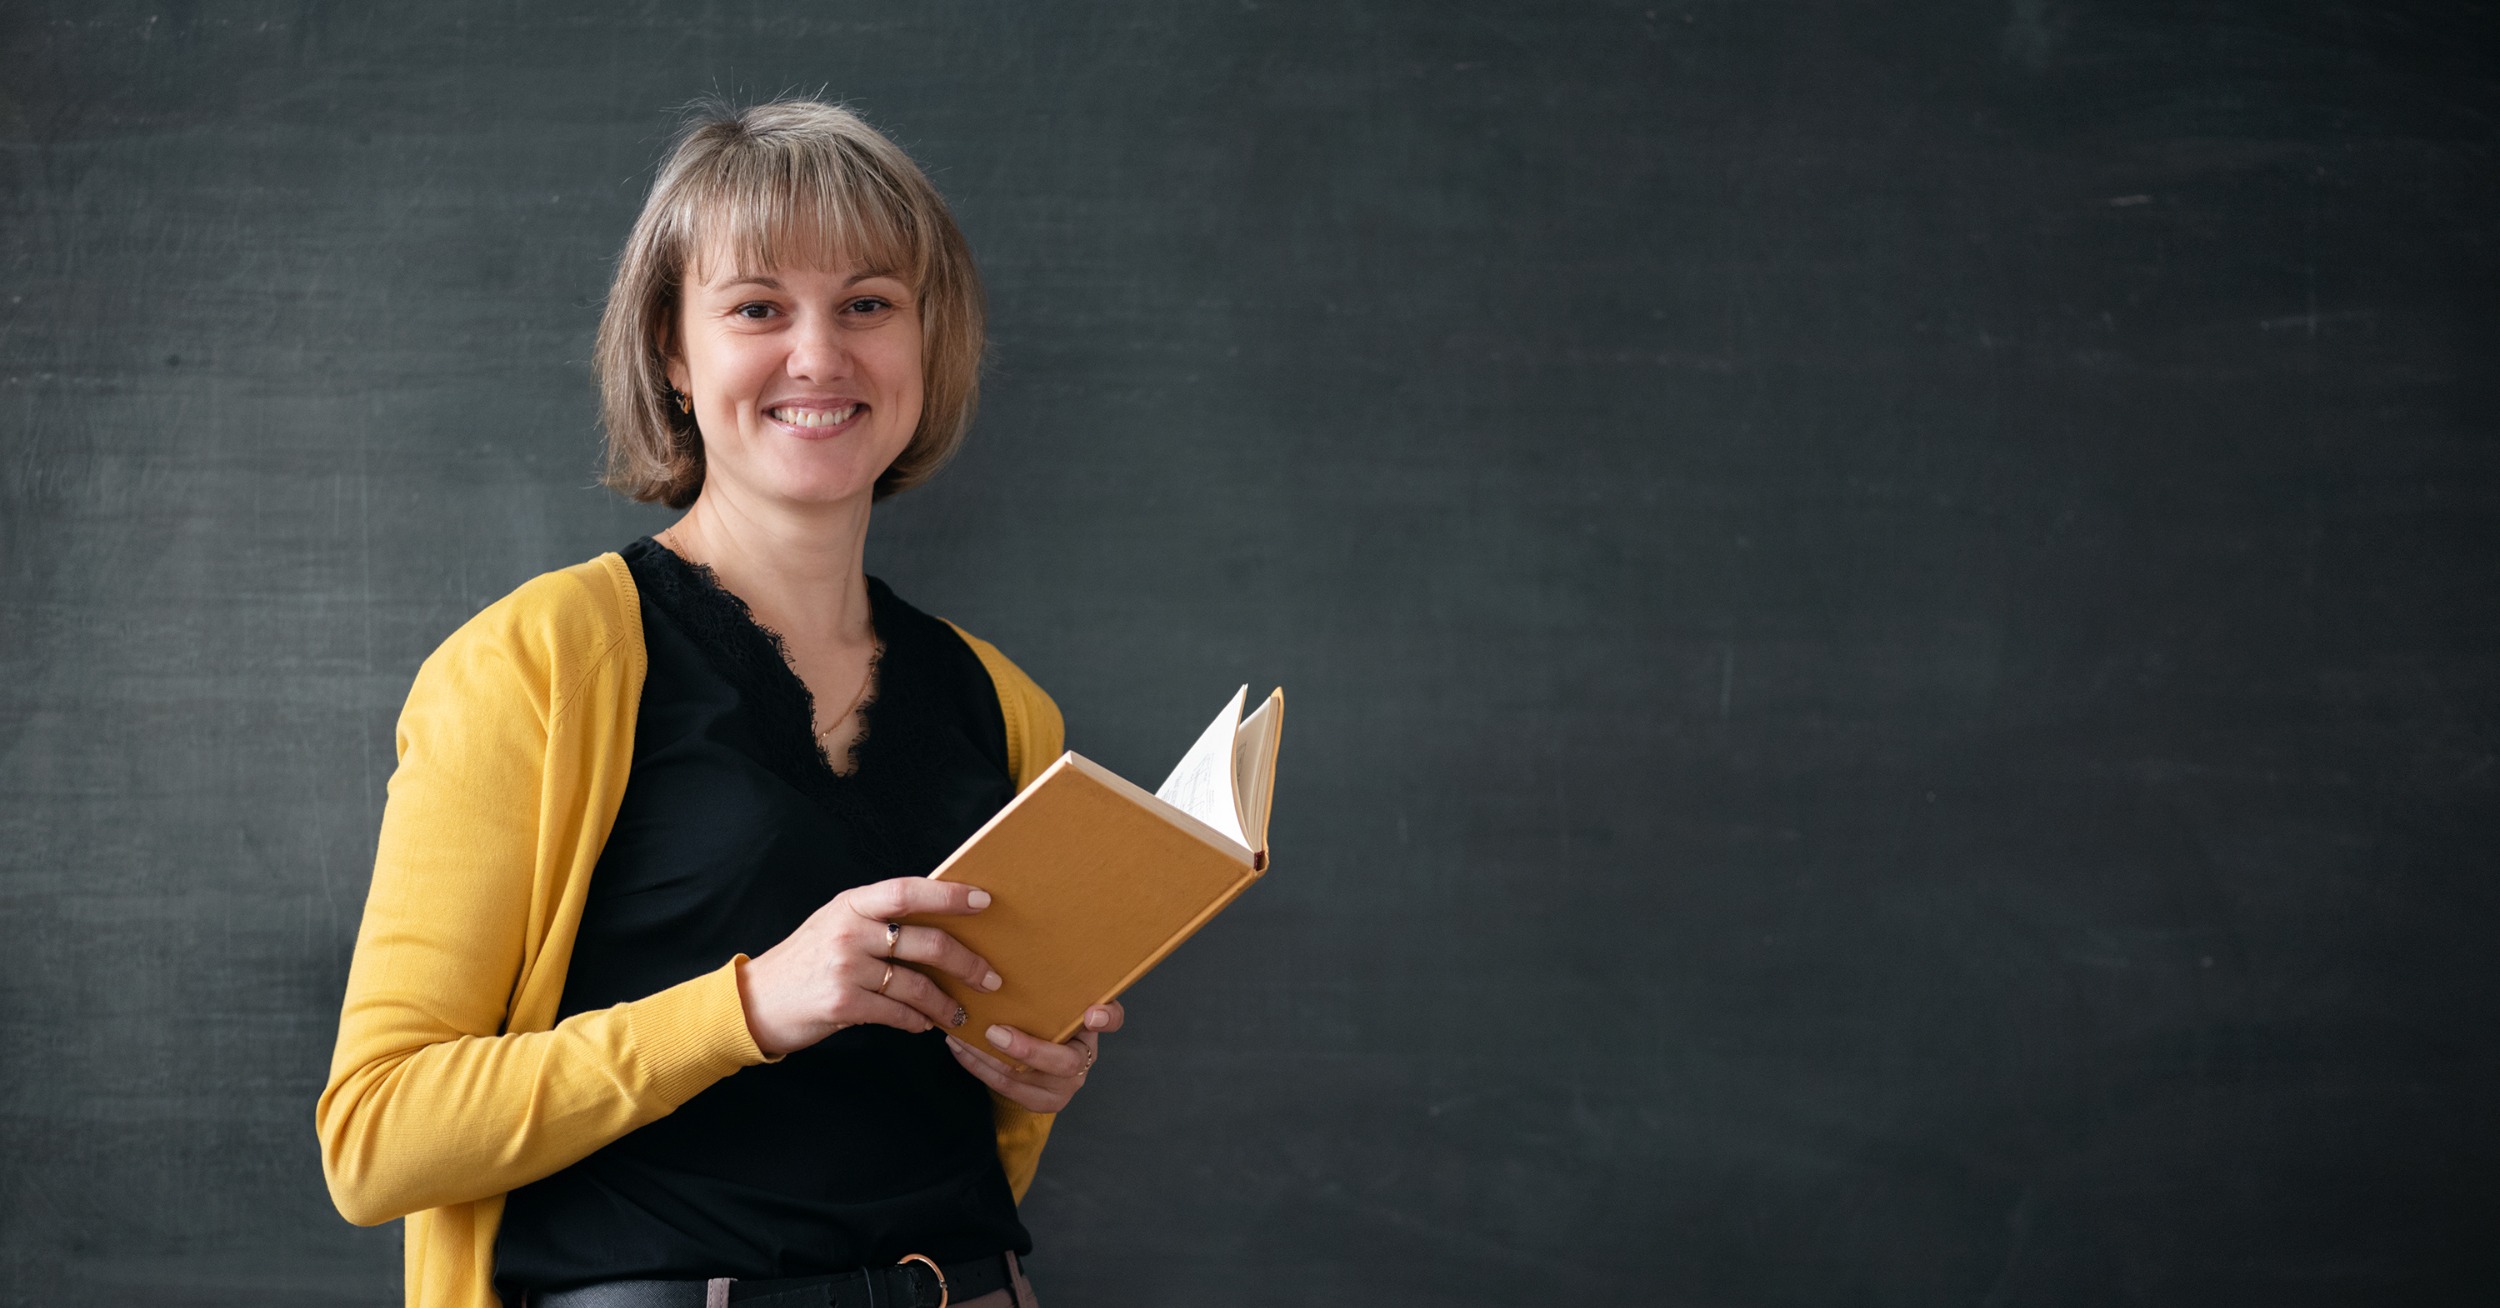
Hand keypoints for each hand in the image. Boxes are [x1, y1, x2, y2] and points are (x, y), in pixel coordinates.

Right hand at [736, 878, 1002, 1057]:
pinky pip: (897, 1013)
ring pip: (916, 984)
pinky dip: (918, 1021)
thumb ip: (877, 918)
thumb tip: (939, 921)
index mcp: (851, 904)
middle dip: (965, 961)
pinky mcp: (842, 1004)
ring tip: (960, 1012)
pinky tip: (926, 1024)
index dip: (948, 895)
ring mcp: (845, 968)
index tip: (983, 902)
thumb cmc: (806, 961)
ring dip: (945, 1003)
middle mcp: (849, 931)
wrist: (756, 1002)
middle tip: (990, 977)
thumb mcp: (835, 924)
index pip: (907, 891)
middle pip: (923, 941)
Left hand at [945, 1001, 1124, 1113]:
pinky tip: (959, 1047)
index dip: (1107, 1018)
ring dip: (987, 1058)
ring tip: (962, 1036)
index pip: (1113, 1020)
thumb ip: (1055, 984)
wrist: (1038, 1063)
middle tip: (994, 1032)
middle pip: (1065, 1063)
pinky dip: (977, 1067)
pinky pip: (1004, 1088)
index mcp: (1091, 1029)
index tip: (1093, 1013)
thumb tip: (1038, 942)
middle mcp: (1083, 1062)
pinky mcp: (1038, 1102)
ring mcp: (1062, 1088)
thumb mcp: (1055, 1002)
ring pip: (1025, 1078)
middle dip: (1027, 1049)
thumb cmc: (1045, 1020)